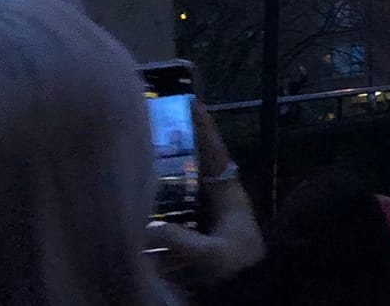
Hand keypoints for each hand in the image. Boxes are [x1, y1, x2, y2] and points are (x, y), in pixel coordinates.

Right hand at [149, 101, 264, 287]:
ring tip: (137, 158)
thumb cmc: (240, 270)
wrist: (253, 293)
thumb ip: (181, 241)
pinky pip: (175, 216)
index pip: (217, 153)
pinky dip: (159, 208)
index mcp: (230, 196)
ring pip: (184, 190)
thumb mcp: (213, 255)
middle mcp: (220, 202)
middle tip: (152, 128)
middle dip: (177, 148)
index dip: (205, 128)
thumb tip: (147, 226)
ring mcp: (209, 220)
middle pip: (196, 167)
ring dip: (165, 177)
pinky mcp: (198, 238)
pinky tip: (137, 205)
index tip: (191, 103)